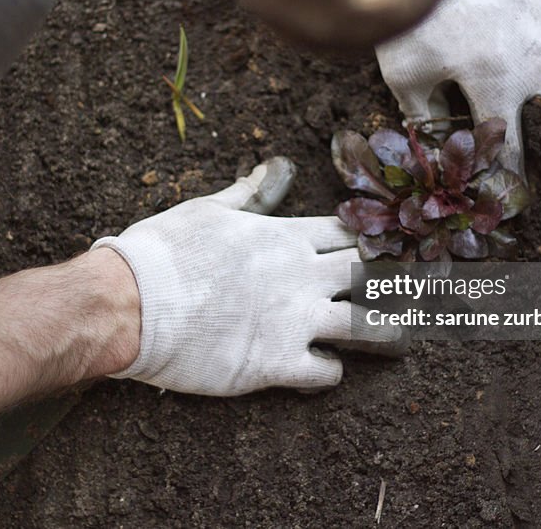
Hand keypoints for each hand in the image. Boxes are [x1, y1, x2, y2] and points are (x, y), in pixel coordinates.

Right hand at [91, 158, 405, 396]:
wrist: (129, 304)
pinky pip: (328, 373)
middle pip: (374, 275)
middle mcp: (301, 277)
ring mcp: (295, 321)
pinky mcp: (279, 363)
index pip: (350, 232)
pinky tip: (323, 369)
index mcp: (285, 237)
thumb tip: (277, 168)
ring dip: (388, 333)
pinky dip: (330, 372)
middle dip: (396, 282)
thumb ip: (251, 194)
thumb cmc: (164, 250)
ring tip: (401, 338)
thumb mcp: (209, 210)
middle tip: (411, 292)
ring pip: (370, 327)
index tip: (382, 247)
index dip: (372, 239)